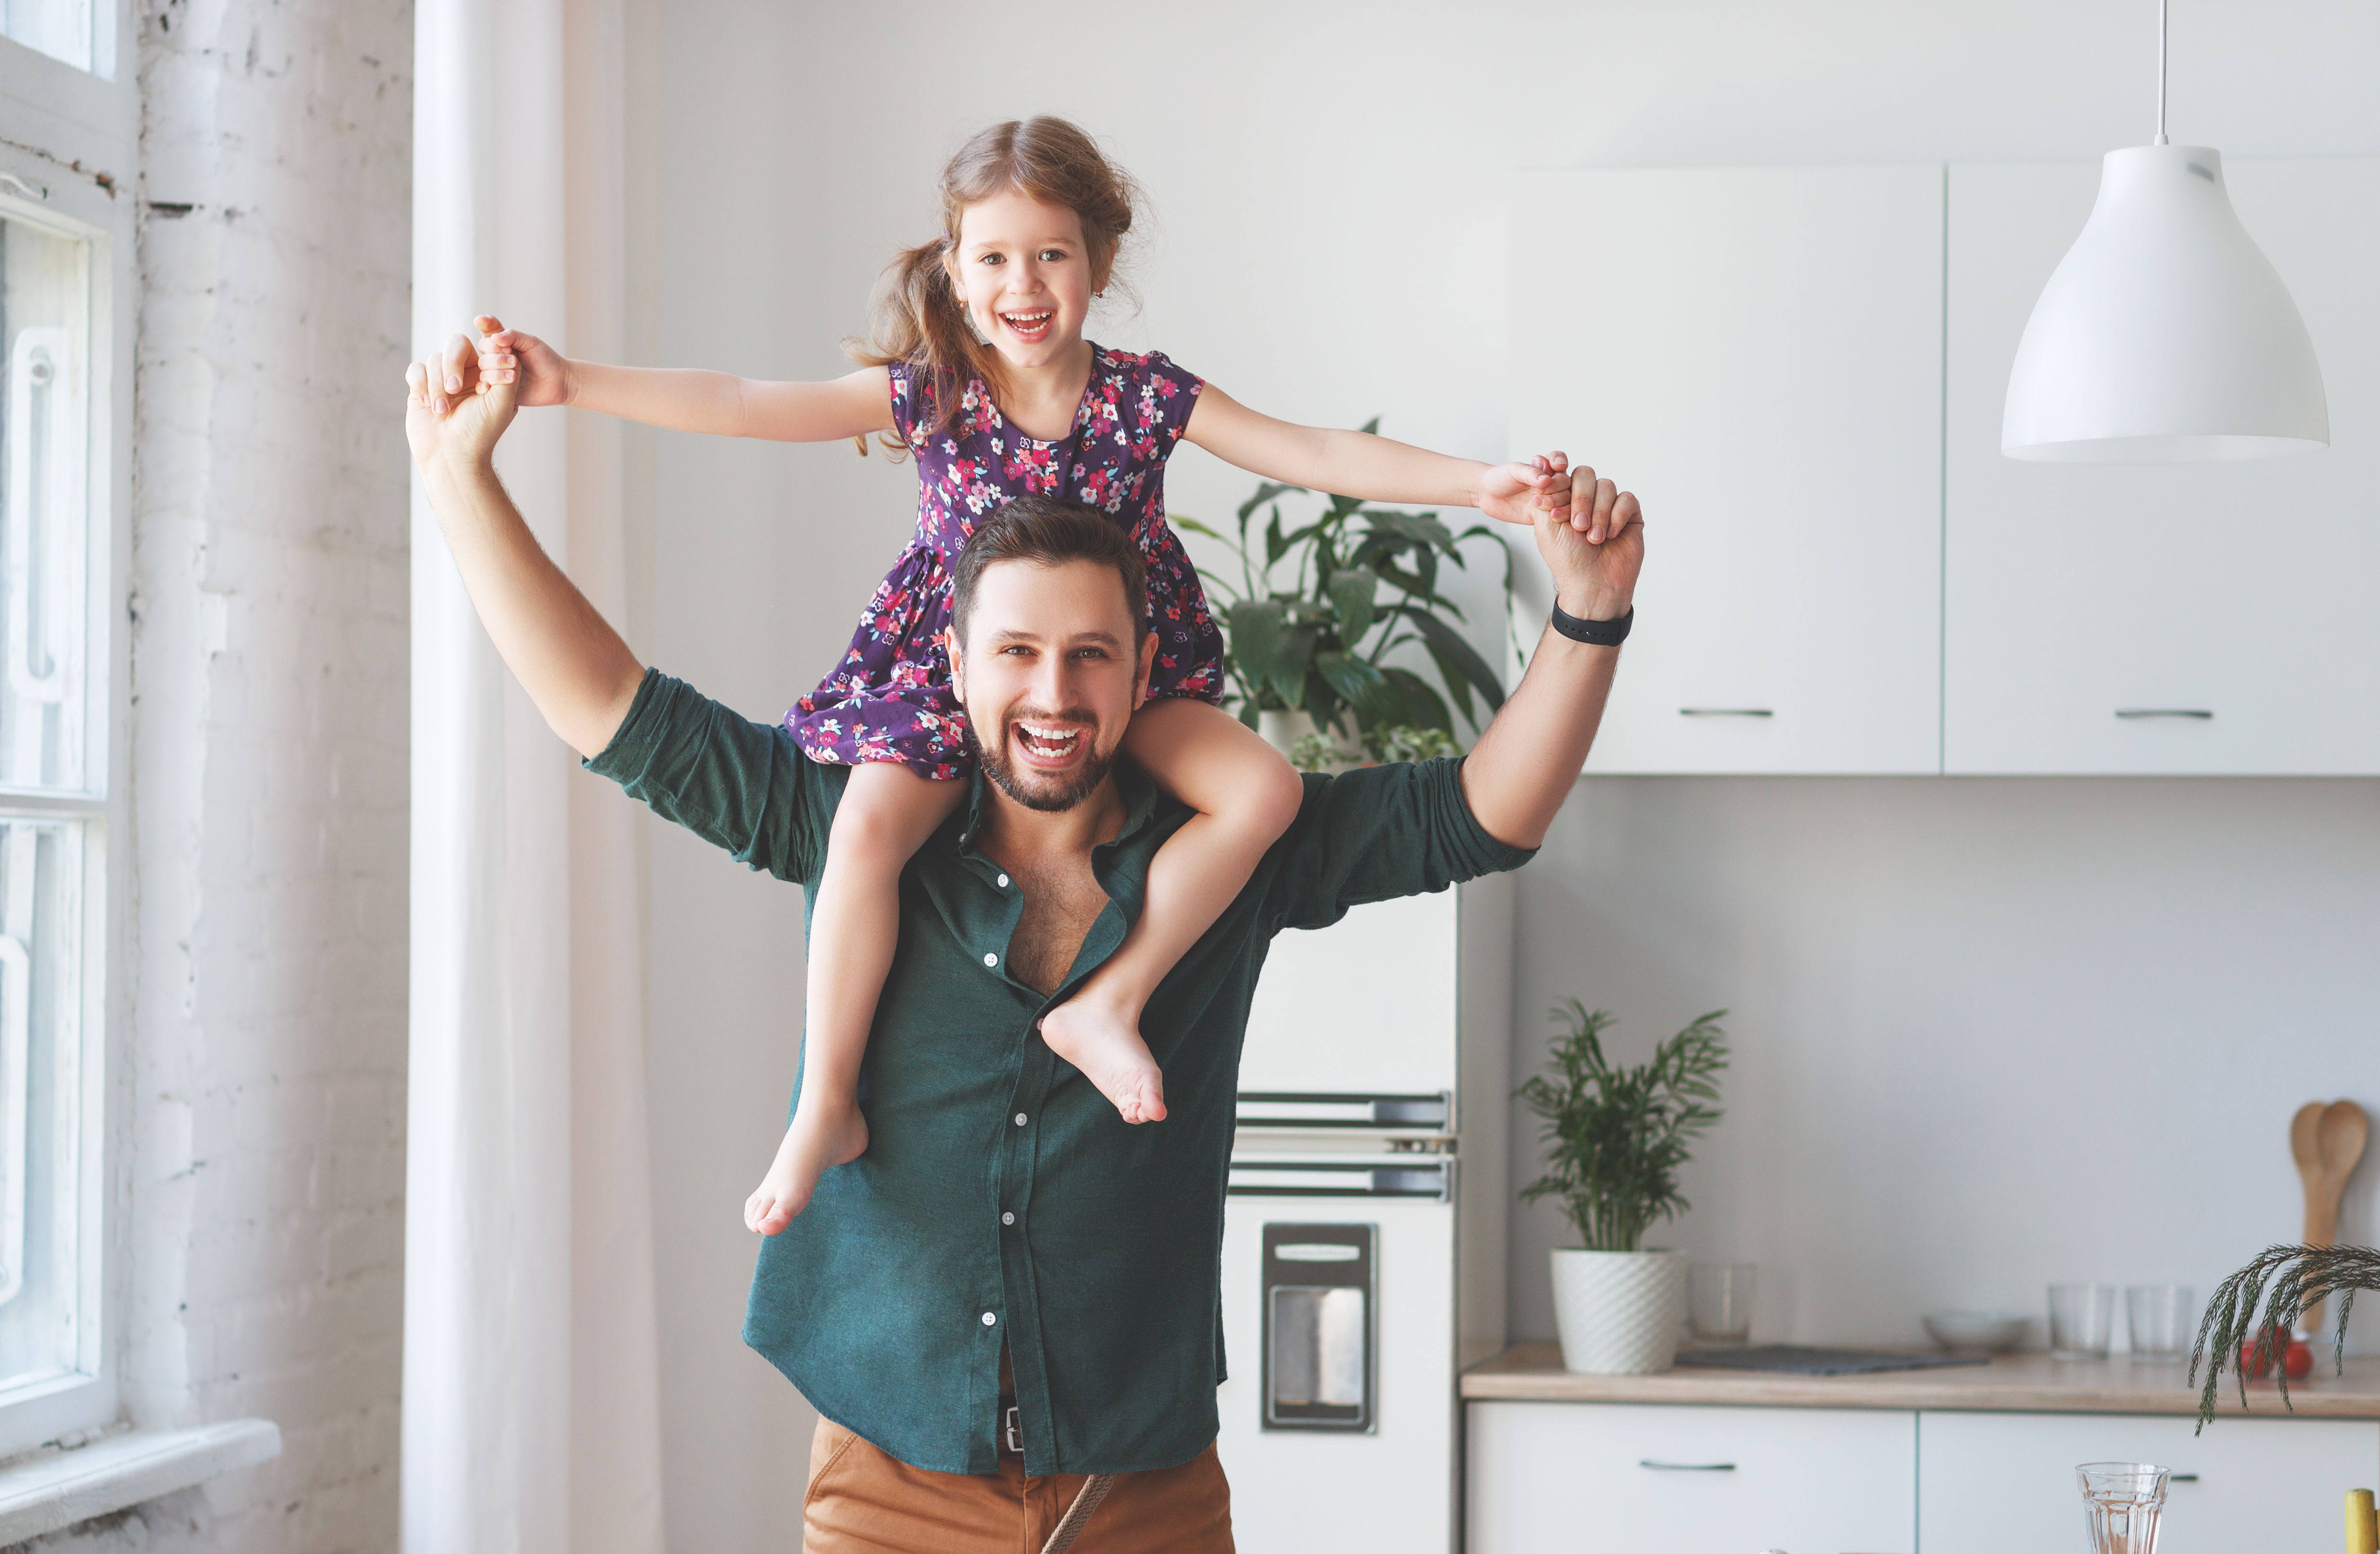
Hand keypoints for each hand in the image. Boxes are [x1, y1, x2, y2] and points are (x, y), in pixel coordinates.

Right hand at [404, 327, 518, 474]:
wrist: (451, 456)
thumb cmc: (480, 432)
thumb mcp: (503, 403)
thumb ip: (507, 373)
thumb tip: (505, 347)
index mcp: (488, 374)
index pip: (486, 346)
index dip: (486, 356)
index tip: (487, 380)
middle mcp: (465, 373)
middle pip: (456, 344)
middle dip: (453, 364)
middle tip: (455, 389)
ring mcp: (441, 378)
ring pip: (435, 358)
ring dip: (437, 385)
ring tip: (442, 411)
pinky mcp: (420, 386)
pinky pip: (416, 369)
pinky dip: (421, 385)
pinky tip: (427, 405)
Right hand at [473, 314, 572, 406]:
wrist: (559, 382)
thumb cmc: (546, 359)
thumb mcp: (531, 342)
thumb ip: (513, 336)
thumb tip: (495, 338)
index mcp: (503, 343)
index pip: (488, 333)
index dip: (484, 326)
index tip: (479, 321)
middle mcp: (497, 357)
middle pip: (483, 350)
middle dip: (495, 353)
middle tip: (513, 360)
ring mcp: (497, 373)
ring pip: (483, 368)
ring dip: (496, 370)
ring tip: (514, 375)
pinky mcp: (498, 390)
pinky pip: (486, 386)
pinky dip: (488, 384)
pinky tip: (493, 385)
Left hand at [1474, 452, 1572, 525]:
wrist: (1487, 494)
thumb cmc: (1500, 477)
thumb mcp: (1514, 471)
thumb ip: (1530, 473)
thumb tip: (1546, 480)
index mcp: (1544, 468)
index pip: (1559, 461)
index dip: (1560, 462)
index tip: (1557, 466)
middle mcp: (1550, 483)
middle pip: (1565, 482)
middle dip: (1556, 486)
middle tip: (1541, 490)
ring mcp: (1549, 499)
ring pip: (1564, 500)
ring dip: (1556, 502)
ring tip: (1538, 503)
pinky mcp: (1544, 515)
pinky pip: (1556, 516)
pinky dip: (1556, 516)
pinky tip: (1550, 516)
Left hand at [1532, 461, 1642, 621]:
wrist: (1592, 583)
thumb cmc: (1567, 558)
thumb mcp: (1545, 525)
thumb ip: (1544, 492)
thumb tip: (1541, 461)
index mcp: (1564, 499)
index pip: (1563, 475)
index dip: (1559, 485)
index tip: (1554, 509)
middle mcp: (1587, 499)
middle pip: (1586, 475)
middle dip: (1580, 500)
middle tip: (1577, 526)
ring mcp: (1609, 505)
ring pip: (1606, 486)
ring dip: (1599, 513)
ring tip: (1594, 538)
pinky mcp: (1629, 514)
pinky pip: (1626, 498)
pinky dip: (1617, 516)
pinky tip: (1611, 535)